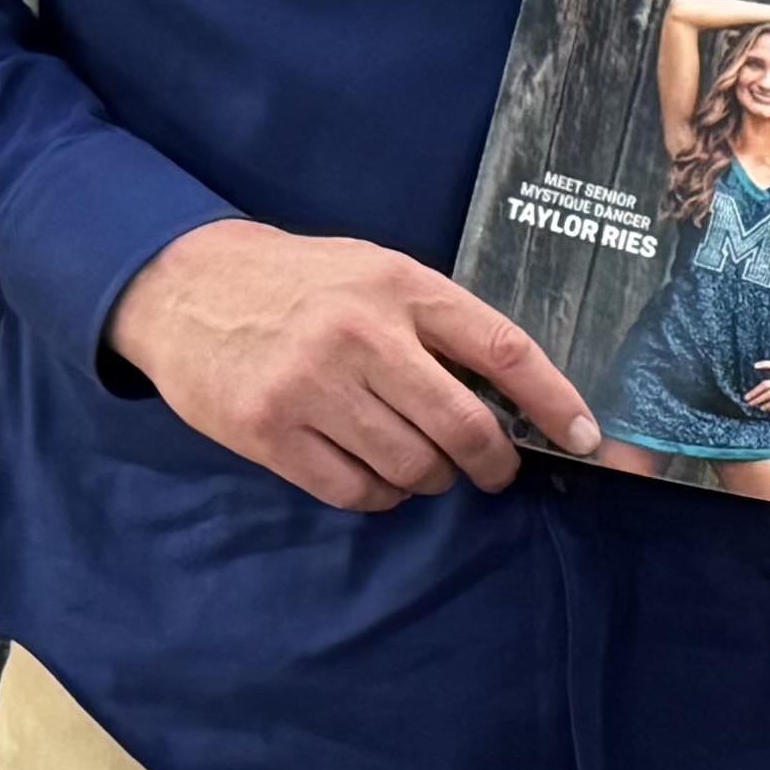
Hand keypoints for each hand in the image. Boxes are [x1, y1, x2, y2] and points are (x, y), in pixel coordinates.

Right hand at [108, 219, 596, 509]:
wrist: (184, 286)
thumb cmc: (300, 285)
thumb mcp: (376, 274)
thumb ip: (437, 324)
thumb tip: (511, 397)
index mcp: (401, 288)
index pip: (503, 349)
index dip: (555, 400)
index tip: (585, 437)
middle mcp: (361, 336)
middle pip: (463, 425)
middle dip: (492, 462)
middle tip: (492, 469)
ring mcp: (312, 386)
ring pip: (412, 467)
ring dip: (431, 478)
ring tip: (420, 461)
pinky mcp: (269, 431)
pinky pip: (355, 491)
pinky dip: (380, 495)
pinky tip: (375, 474)